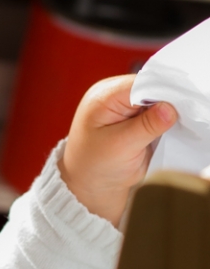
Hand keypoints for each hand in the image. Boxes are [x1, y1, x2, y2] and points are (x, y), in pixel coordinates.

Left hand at [59, 75, 176, 226]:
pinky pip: (157, 113)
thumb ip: (146, 126)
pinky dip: (164, 122)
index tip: (177, 109)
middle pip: (152, 88)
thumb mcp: (120, 146)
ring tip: (171, 128)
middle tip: (178, 120)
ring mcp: (127, 106)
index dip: (163, 92)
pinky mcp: (136, 118)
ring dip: (167, 114)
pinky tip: (168, 132)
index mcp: (105, 96)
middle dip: (167, 103)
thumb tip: (170, 108)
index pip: (142, 82)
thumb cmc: (94, 166)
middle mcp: (116, 95)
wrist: (89, 185)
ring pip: (157, 100)